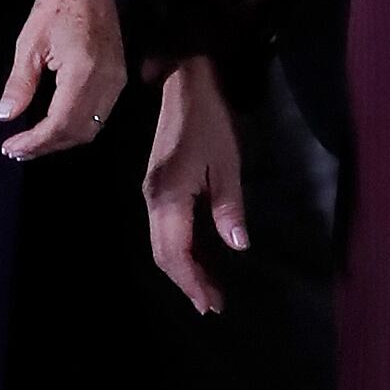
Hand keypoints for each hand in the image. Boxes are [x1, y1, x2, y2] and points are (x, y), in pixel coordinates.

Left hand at [0, 0, 126, 158]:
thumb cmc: (56, 6)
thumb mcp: (30, 42)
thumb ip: (20, 83)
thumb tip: (4, 116)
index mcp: (82, 72)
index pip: (60, 123)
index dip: (36, 141)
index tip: (11, 147)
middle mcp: (106, 83)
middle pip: (78, 132)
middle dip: (47, 146)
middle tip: (17, 150)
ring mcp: (117, 83)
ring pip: (92, 129)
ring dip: (62, 141)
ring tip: (32, 144)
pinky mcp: (119, 80)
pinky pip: (99, 117)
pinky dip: (76, 128)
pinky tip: (54, 127)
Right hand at [143, 56, 248, 313]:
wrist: (185, 84)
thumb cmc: (210, 121)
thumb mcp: (227, 163)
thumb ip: (229, 206)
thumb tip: (237, 245)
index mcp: (169, 196)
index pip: (176, 253)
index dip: (193, 282)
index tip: (213, 304)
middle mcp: (154, 199)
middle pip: (163, 254)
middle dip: (187, 282)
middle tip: (213, 305)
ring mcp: (152, 192)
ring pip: (161, 244)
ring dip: (182, 269)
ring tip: (207, 289)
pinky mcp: (157, 186)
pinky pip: (163, 230)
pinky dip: (179, 250)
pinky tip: (196, 257)